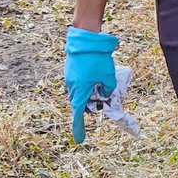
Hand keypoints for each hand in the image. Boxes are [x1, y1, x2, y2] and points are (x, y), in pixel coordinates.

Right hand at [64, 26, 118, 143]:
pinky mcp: (70, 69)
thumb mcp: (108, 76)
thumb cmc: (97, 59)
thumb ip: (107, 89)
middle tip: (101, 101)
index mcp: (79, 91)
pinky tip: (95, 75)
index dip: (79, 127)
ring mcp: (69, 77)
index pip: (78, 114)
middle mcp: (72, 86)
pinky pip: (77, 82)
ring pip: (78, 91)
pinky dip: (86, 83)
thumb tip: (104, 93)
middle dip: (89, 105)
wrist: (86, 38)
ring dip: (88, 93)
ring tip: (100, 86)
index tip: (80, 139)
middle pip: (79, 102)